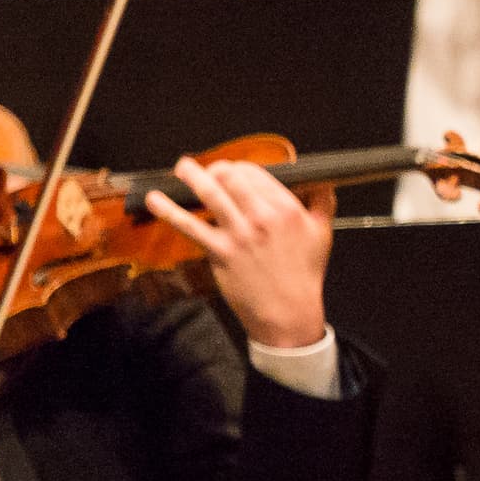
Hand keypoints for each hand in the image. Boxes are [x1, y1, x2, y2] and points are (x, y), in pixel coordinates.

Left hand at [138, 152, 331, 350]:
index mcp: (287, 209)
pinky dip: (169, 210)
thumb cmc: (304, 275)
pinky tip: (156, 199)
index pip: (257, 173)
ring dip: (192, 176)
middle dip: (217, 169)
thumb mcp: (323, 235)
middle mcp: (263, 217)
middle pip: (232, 176)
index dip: (241, 168)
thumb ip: (323, 203)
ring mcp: (239, 234)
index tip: (234, 172)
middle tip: (209, 171)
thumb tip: (323, 181)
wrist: (287, 313)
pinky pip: (190, 226)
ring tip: (182, 168)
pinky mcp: (220, 252)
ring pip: (211, 193)